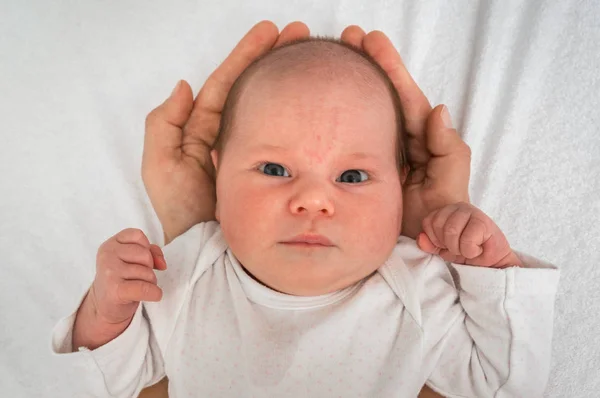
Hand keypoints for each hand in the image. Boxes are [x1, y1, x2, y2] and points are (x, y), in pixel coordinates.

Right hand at [91, 228, 166, 324]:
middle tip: (138, 277)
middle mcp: (107, 256)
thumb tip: (162, 263)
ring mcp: (110, 272)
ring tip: (137, 286)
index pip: (138, 235)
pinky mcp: (116, 290)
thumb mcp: (132, 259)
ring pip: (147, 272)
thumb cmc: (122, 278)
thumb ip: (151, 251)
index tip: (140, 261)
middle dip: (149, 267)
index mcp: (110, 244)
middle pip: (145, 255)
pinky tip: (150, 295)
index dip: (146, 248)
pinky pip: (146, 288)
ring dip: (150, 282)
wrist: (105, 306)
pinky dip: (155, 293)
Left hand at [142, 21, 309, 243]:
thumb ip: (165, 124)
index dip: (246, 55)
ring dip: (283, 77)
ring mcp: (249, 145)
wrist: (204, 244)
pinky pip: (279, 132)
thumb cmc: (179, 208)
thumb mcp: (160, 165)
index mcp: (201, 125)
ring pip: (266, 103)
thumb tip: (185, 85)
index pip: (226, 81)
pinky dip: (291, 112)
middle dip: (272, 56)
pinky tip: (309, 99)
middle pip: (250, 84)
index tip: (270, 31)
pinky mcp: (267, 162)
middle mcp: (226, 129)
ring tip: (308, 55)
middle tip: (299, 34)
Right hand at [340, 27, 471, 238]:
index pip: (405, 95)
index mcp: (423, 137)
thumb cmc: (443, 215)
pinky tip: (325, 105)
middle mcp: (401, 138)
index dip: (389, 67)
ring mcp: (381, 151)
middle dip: (369, 64)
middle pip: (383, 94)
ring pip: (367, 111)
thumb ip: (449, 148)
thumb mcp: (451, 181)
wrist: (427, 246)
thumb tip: (439, 111)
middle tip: (349, 37)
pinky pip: (354, 137)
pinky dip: (344, 117)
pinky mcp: (365, 166)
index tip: (372, 40)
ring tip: (337, 57)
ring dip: (356, 83)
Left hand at [416, 202, 522, 267]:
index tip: (447, 245)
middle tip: (460, 248)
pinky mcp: (483, 222)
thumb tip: (420, 238)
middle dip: (448, 244)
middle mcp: (458, 207)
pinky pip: (467, 239)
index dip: (436, 239)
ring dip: (459, 248)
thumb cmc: (468, 252)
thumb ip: (430, 244)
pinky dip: (470, 250)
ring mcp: (471, 212)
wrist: (492, 263)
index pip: (428, 222)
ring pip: (451, 231)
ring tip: (468, 248)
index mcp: (446, 211)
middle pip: (438, 225)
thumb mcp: (444, 249)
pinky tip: (478, 248)